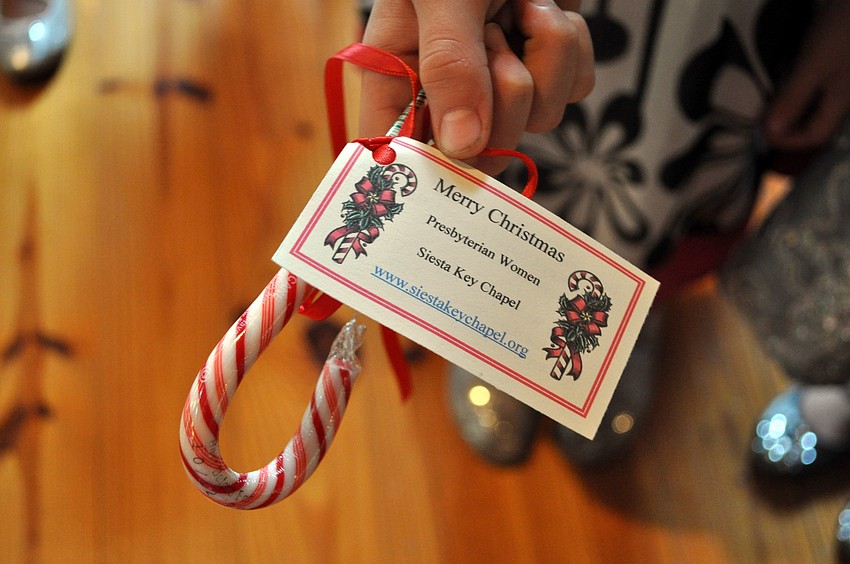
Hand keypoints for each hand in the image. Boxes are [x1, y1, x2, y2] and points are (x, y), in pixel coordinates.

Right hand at [360, 0, 593, 173]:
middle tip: (494, 37)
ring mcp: (498, 77)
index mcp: (399, 67)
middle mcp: (446, 82)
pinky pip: (571, 92)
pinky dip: (570, 51)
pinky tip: (547, 12)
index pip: (398, 146)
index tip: (457, 162)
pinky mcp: (543, 66)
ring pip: (536, 120)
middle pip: (481, 148)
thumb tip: (463, 146)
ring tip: (525, 7)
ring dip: (545, 60)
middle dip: (505, 95)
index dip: (427, 166)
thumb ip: (449, 64)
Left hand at [764, 0, 849, 150]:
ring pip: (813, 105)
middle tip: (759, 121)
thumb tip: (772, 133)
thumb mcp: (812, 67)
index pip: (815, 136)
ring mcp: (840, 78)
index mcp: (842, 102)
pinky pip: (813, 87)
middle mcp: (843, 95)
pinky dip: (794, 91)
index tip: (761, 134)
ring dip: (788, 109)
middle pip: (814, 122)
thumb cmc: (840, 33)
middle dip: (786, 127)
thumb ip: (793, 99)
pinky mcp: (833, 63)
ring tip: (764, 106)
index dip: (788, 142)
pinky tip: (779, 84)